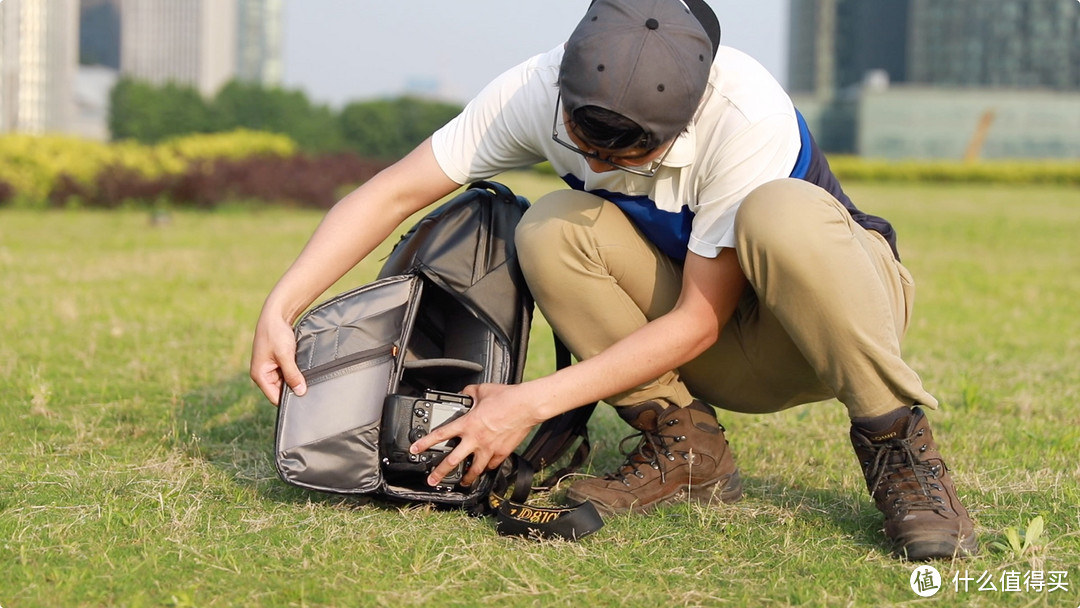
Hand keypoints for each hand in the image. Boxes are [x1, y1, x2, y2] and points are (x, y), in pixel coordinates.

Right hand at [250, 310, 305, 405]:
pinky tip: (302, 367)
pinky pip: (287, 373)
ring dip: (295, 378)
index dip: (288, 399)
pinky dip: (295, 371)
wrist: (276, 315)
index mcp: (259, 375)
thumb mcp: (285, 355)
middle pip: (280, 390)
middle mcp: (263, 374)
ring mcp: (270, 368)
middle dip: (293, 388)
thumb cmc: (275, 333)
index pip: (274, 397)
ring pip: (285, 381)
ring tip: (305, 374)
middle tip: (309, 385)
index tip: (303, 398)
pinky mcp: (277, 362)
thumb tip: (300, 392)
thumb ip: (292, 375)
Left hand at [410, 383, 541, 486]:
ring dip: (466, 478)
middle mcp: (476, 439)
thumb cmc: (507, 397)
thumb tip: (464, 393)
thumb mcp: (483, 390)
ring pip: (473, 469)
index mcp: (468, 423)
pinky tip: (484, 469)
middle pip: (452, 461)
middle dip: (440, 473)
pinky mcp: (502, 453)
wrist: (527, 406)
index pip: (440, 435)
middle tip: (432, 480)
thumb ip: (469, 393)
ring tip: (462, 483)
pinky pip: (491, 465)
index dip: (425, 443)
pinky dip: (487, 468)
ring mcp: (489, 448)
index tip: (415, 450)